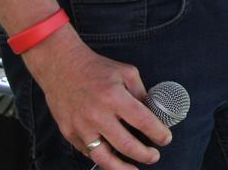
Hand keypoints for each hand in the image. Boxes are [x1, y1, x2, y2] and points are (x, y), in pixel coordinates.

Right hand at [22, 29, 169, 166]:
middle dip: (144, 154)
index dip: (157, 133)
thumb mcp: (126, 72)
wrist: (61, 67)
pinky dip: (102, 158)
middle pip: (125, 144)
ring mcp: (81, 127)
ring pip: (104, 157)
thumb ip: (140, 92)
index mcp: (115, 97)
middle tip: (154, 156)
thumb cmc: (97, 68)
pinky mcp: (69, 133)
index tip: (166, 139)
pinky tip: (113, 159)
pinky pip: (88, 152)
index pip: (142, 121)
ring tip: (134, 169)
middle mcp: (97, 115)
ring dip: (122, 167)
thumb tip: (152, 111)